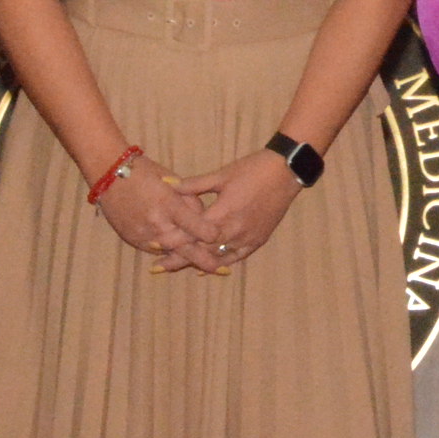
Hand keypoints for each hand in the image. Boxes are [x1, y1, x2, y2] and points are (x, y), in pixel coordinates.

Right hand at [95, 159, 227, 273]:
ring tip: (208, 268)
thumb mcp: (172, 181)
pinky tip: (182, 260)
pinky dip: (169, 254)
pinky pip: (156, 251)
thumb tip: (204, 215)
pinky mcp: (134, 240)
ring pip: (171, 252)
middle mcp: (157, 222)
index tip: (220, 238)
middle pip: (184, 246)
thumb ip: (188, 199)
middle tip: (221, 268)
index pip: (192, 224)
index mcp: (168, 203)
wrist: (110, 175)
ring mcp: (144, 234)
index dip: (207, 233)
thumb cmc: (145, 172)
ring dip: (188, 260)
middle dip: (203, 258)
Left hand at [166, 150, 304, 268]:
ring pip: (216, 257)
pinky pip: (235, 258)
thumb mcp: (221, 175)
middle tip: (158, 266)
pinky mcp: (257, 240)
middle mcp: (233, 231)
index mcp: (222, 213)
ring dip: (196, 262)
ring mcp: (247, 238)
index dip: (172, 241)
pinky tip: (207, 267)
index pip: (191, 233)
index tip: (154, 246)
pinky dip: (220, 263)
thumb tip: (167, 184)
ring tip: (176, 267)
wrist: (284, 172)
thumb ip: (193, 184)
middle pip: (200, 250)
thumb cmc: (251, 170)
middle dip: (178, 258)